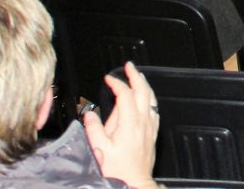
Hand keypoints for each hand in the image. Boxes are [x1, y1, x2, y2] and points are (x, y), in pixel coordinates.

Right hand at [82, 63, 159, 188]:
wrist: (136, 181)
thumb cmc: (118, 169)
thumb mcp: (99, 149)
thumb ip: (93, 129)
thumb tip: (89, 114)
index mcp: (129, 123)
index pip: (125, 95)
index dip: (117, 83)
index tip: (109, 78)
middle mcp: (143, 121)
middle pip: (143, 91)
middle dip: (136, 76)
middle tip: (129, 65)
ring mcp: (151, 125)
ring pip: (151, 98)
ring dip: (144, 84)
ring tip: (138, 76)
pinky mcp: (154, 132)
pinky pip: (154, 108)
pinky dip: (149, 97)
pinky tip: (146, 97)